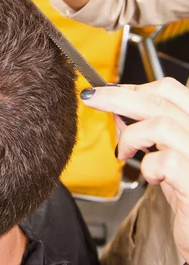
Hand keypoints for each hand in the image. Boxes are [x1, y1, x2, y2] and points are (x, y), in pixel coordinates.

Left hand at [81, 79, 188, 263]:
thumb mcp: (168, 159)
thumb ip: (149, 134)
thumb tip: (118, 111)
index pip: (172, 90)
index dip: (136, 86)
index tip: (108, 91)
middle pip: (162, 100)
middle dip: (119, 96)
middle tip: (92, 98)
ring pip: (162, 124)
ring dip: (132, 135)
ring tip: (124, 152)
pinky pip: (164, 160)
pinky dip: (148, 165)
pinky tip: (150, 178)